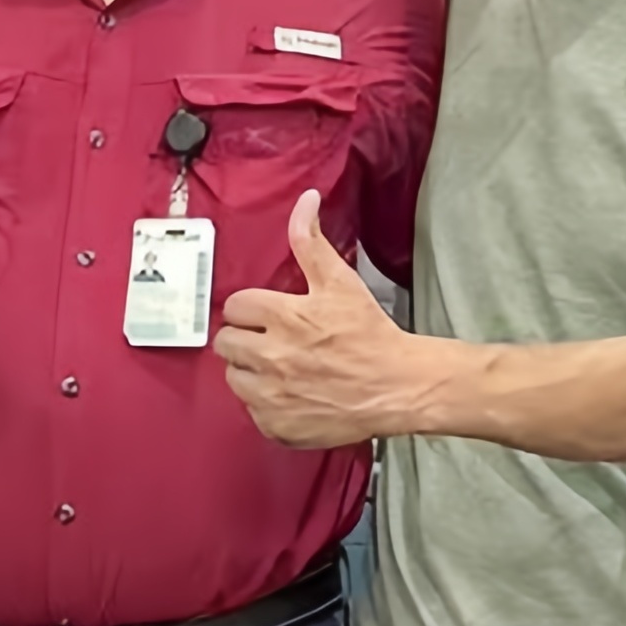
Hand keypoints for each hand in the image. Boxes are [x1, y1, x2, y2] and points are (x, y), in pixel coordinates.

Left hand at [215, 192, 429, 447]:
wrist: (398, 387)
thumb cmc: (370, 334)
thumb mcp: (340, 282)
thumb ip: (312, 241)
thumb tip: (305, 200)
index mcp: (283, 317)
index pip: (236, 307)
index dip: (251, 309)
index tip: (267, 314)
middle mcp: (271, 357)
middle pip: (226, 343)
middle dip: (245, 338)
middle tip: (270, 340)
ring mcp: (273, 395)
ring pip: (234, 377)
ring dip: (249, 370)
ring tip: (278, 367)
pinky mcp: (278, 425)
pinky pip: (252, 411)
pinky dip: (266, 404)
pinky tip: (290, 393)